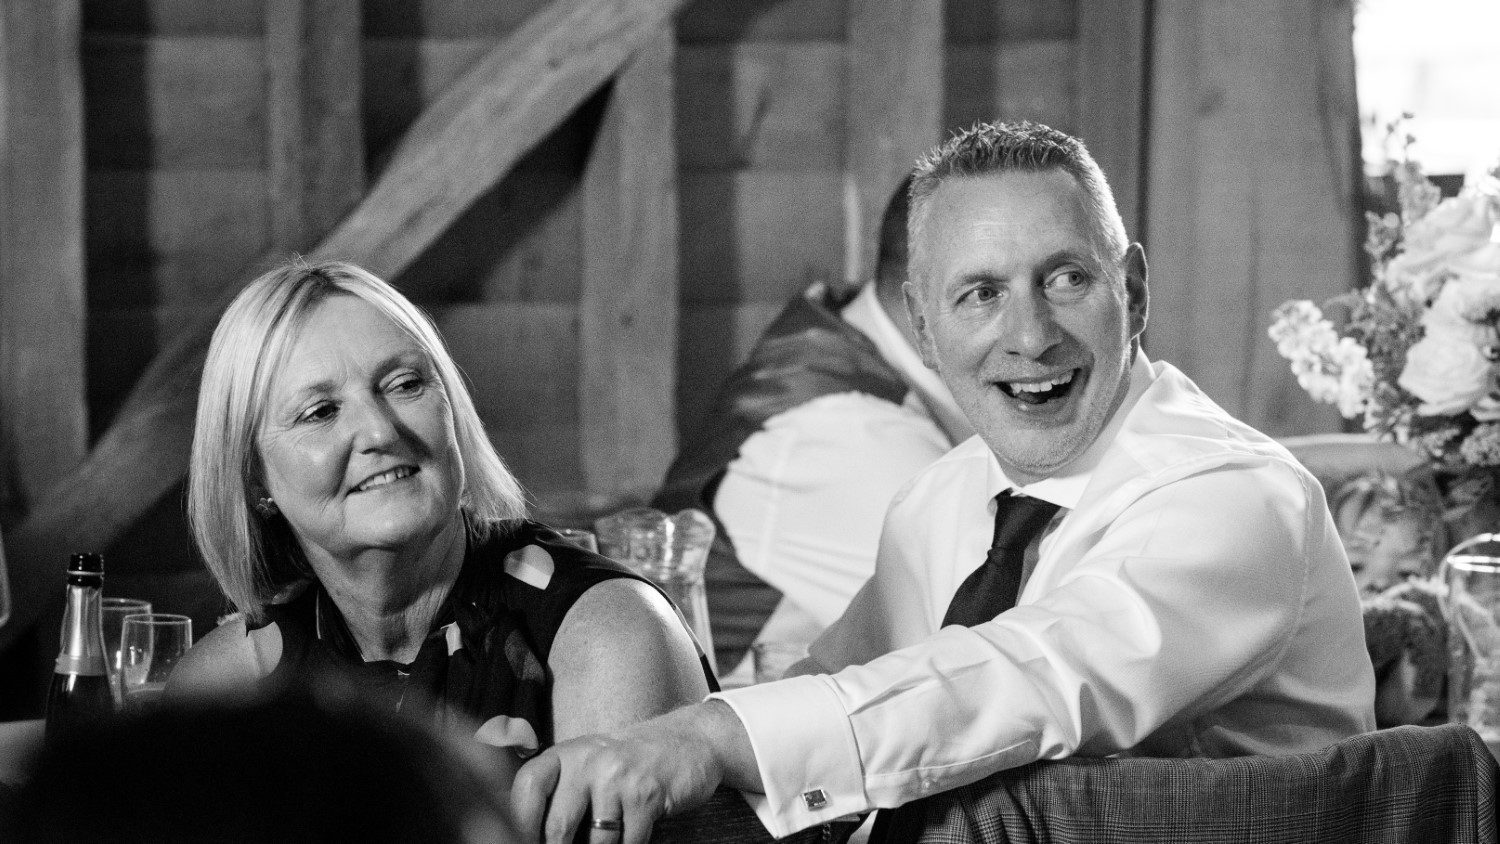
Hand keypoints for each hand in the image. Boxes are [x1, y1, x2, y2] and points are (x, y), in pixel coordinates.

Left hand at [512, 701, 757, 843]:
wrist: (690, 739)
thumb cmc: (630, 761)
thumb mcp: (588, 763)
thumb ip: (558, 790)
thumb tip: (527, 833)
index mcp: (565, 754)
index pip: (527, 788)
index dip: (519, 823)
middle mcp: (588, 760)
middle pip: (557, 827)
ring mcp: (619, 776)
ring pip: (597, 842)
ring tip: (609, 838)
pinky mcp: (648, 794)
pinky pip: (629, 842)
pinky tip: (634, 834)